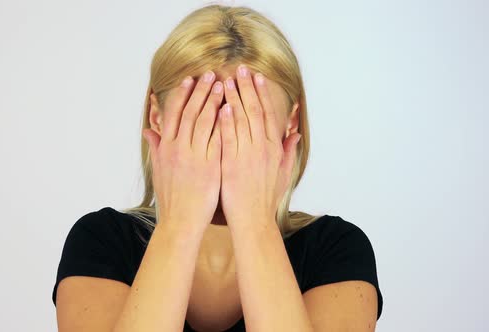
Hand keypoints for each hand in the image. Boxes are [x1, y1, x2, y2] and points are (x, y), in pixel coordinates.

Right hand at [142, 71, 225, 233]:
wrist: (180, 221)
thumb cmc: (170, 197)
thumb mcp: (158, 170)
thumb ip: (156, 147)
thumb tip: (149, 131)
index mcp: (166, 147)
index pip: (174, 113)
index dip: (183, 94)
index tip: (191, 79)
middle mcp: (178, 148)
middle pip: (190, 112)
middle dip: (201, 91)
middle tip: (210, 74)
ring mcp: (195, 157)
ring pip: (204, 122)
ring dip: (214, 101)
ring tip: (223, 84)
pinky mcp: (210, 166)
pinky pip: (218, 140)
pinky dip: (224, 123)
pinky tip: (232, 109)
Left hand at [218, 64, 301, 229]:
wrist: (254, 220)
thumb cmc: (265, 198)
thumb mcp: (282, 173)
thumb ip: (288, 151)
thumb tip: (294, 134)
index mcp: (273, 148)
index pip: (266, 113)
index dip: (261, 93)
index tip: (256, 76)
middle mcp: (262, 147)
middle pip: (254, 110)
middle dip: (246, 87)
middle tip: (240, 68)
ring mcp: (247, 155)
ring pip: (241, 119)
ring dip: (233, 97)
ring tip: (226, 79)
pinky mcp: (232, 163)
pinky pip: (229, 138)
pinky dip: (226, 121)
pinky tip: (222, 105)